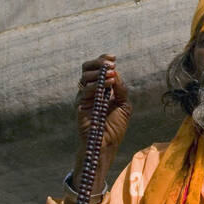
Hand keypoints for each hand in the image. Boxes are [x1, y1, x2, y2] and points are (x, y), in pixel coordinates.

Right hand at [75, 54, 130, 184]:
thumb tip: (115, 72)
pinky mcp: (79, 107)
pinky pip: (84, 91)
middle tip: (110, 63)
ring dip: (99, 73)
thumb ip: (120, 88)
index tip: (113, 57)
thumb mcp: (124, 105)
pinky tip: (108, 84)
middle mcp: (89, 92)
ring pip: (84, 77)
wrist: (107, 146)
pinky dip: (96, 85)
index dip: (102, 60)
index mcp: (99, 90)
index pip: (97, 69)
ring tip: (111, 74)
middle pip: (86, 69)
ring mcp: (83, 99)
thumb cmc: (115, 128)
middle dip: (98, 63)